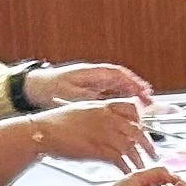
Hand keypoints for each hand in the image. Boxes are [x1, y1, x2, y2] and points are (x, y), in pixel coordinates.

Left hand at [33, 60, 154, 106]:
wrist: (35, 87)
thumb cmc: (49, 88)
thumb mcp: (69, 95)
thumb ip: (89, 100)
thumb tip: (105, 106)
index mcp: (91, 73)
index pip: (117, 75)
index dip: (132, 83)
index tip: (143, 91)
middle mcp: (95, 76)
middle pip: (122, 81)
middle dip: (137, 89)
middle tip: (150, 100)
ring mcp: (94, 83)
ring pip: (118, 88)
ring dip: (131, 96)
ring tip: (145, 106)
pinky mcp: (91, 92)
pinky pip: (110, 95)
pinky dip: (121, 102)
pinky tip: (126, 112)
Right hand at [43, 99, 151, 171]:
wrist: (43, 131)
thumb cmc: (56, 123)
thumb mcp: (80, 111)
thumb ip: (97, 115)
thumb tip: (105, 122)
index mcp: (103, 106)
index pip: (132, 108)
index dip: (141, 120)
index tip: (144, 130)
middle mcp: (107, 117)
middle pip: (137, 129)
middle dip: (148, 143)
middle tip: (153, 154)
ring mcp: (104, 132)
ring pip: (131, 146)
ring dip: (140, 159)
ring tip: (143, 168)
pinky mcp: (99, 149)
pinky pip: (120, 159)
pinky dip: (126, 168)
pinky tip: (128, 173)